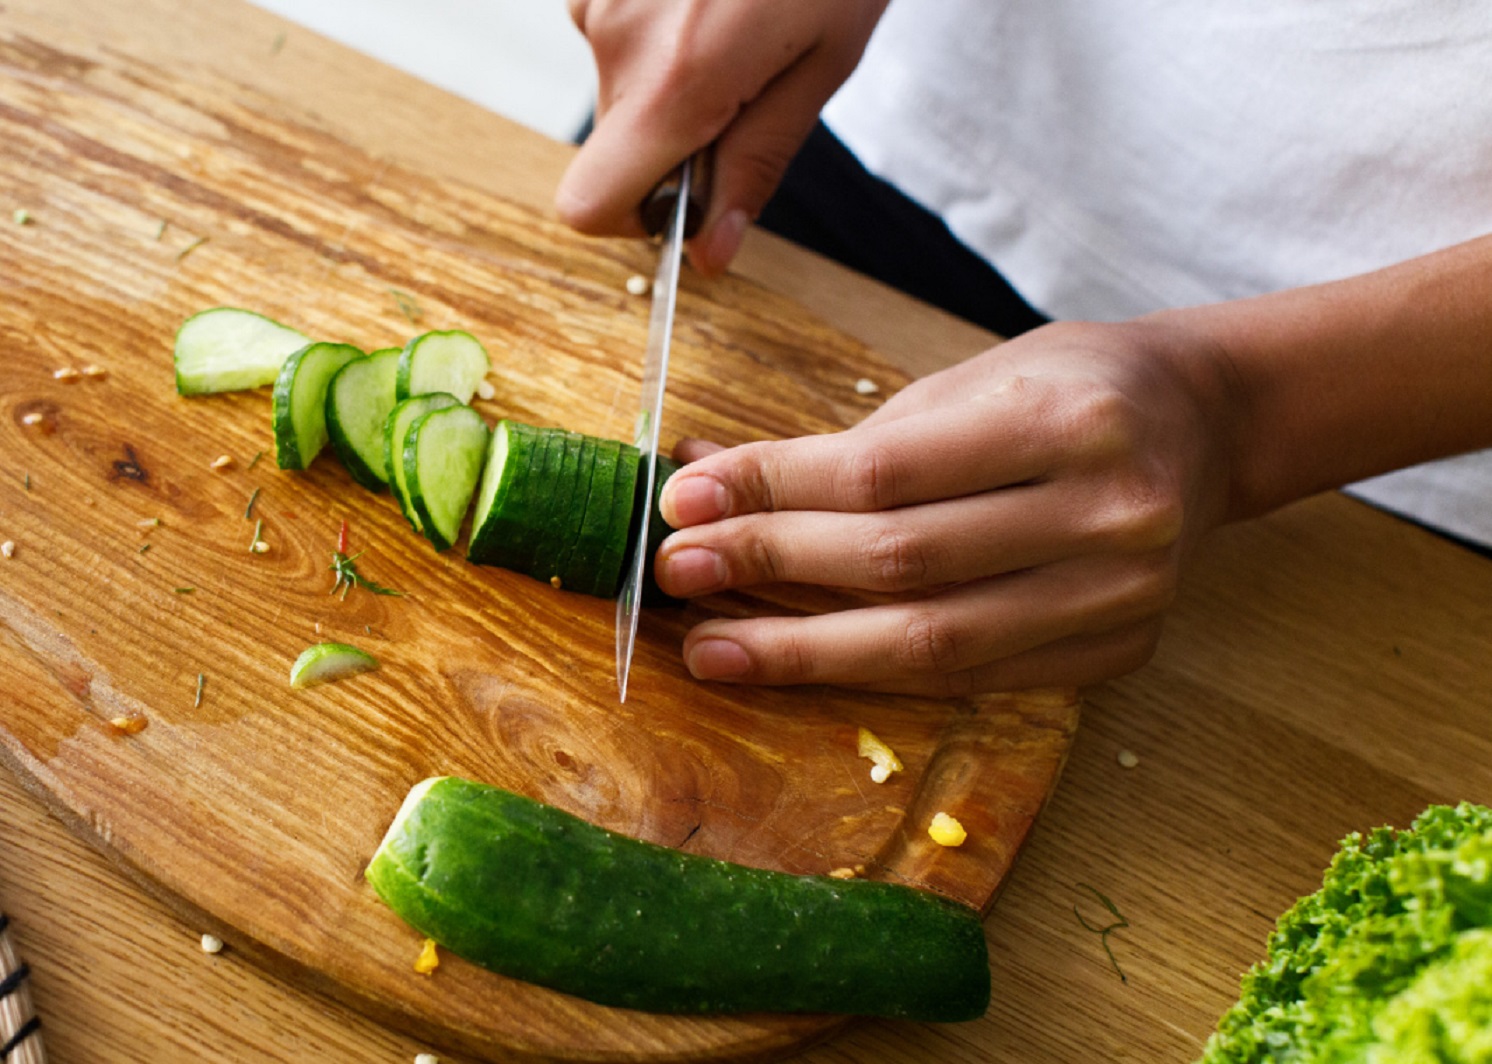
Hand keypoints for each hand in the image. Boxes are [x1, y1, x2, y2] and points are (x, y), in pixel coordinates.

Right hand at [556, 0, 886, 274]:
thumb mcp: (822, 64)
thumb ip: (758, 162)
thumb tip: (711, 252)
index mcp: (674, 81)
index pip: (587, 202)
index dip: (633, 216)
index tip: (683, 198)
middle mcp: (615, 37)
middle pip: (615, 140)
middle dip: (673, 134)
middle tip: (748, 79)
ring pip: (617, 77)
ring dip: (670, 70)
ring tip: (737, 14)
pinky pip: (615, 22)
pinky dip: (659, 21)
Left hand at [653, 318, 1239, 695]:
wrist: (1204, 426)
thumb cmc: (1071, 386)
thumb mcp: (970, 381)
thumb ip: (852, 443)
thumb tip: (709, 481)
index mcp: (1070, 421)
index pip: (887, 473)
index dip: (773, 493)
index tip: (685, 503)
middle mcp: (1109, 514)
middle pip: (901, 563)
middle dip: (771, 569)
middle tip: (679, 573)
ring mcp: (1122, 596)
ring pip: (932, 643)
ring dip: (805, 650)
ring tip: (715, 650)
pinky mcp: (1116, 651)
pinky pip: (974, 679)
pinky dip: (879, 675)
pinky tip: (808, 664)